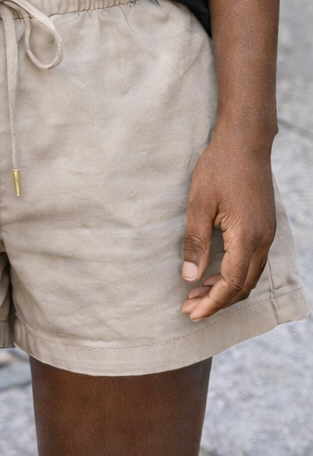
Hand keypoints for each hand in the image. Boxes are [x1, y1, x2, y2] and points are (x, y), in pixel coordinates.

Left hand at [180, 130, 275, 320]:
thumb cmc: (219, 167)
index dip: (211, 303)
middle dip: (216, 302)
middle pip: (243, 287)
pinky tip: (215, 272)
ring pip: (249, 276)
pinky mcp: (265, 227)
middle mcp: (263, 241)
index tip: (190, 314)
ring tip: (198, 294)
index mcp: (247, 237)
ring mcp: (267, 234)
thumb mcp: (199, 203)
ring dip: (225, 290)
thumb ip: (195, 242)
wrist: (245, 141)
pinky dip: (235, 275)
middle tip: (189, 308)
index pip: (230, 285)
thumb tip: (189, 278)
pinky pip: (253, 263)